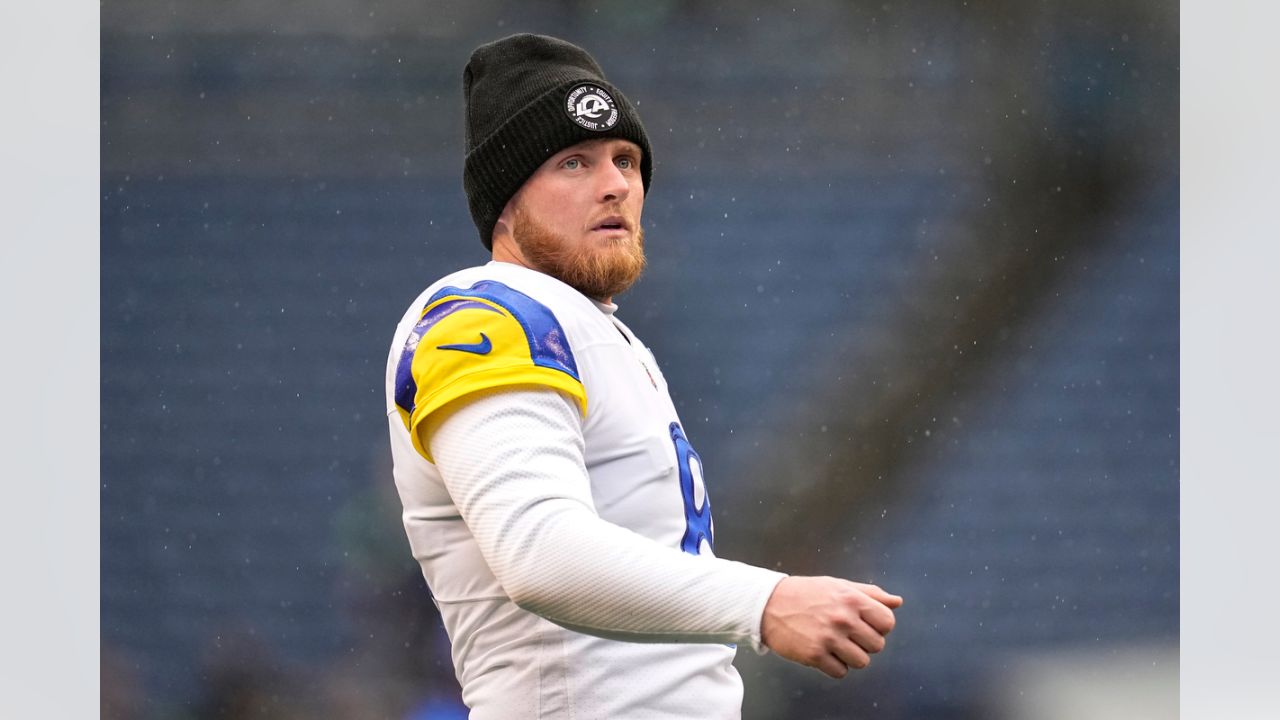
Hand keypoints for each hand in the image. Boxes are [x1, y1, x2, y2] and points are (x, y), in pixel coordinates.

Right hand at [759, 576, 902, 678]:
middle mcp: (843, 618)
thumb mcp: (839, 585)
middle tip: (847, 635)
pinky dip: (834, 666)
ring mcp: (829, 638)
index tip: (865, 625)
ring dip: (851, 657)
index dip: (879, 626)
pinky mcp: (815, 655)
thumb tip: (897, 602)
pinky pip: (841, 672)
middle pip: (877, 645)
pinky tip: (824, 653)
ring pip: (861, 662)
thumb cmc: (806, 593)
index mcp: (852, 599)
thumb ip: (870, 594)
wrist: (768, 604)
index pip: (887, 622)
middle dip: (864, 643)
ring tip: (836, 645)